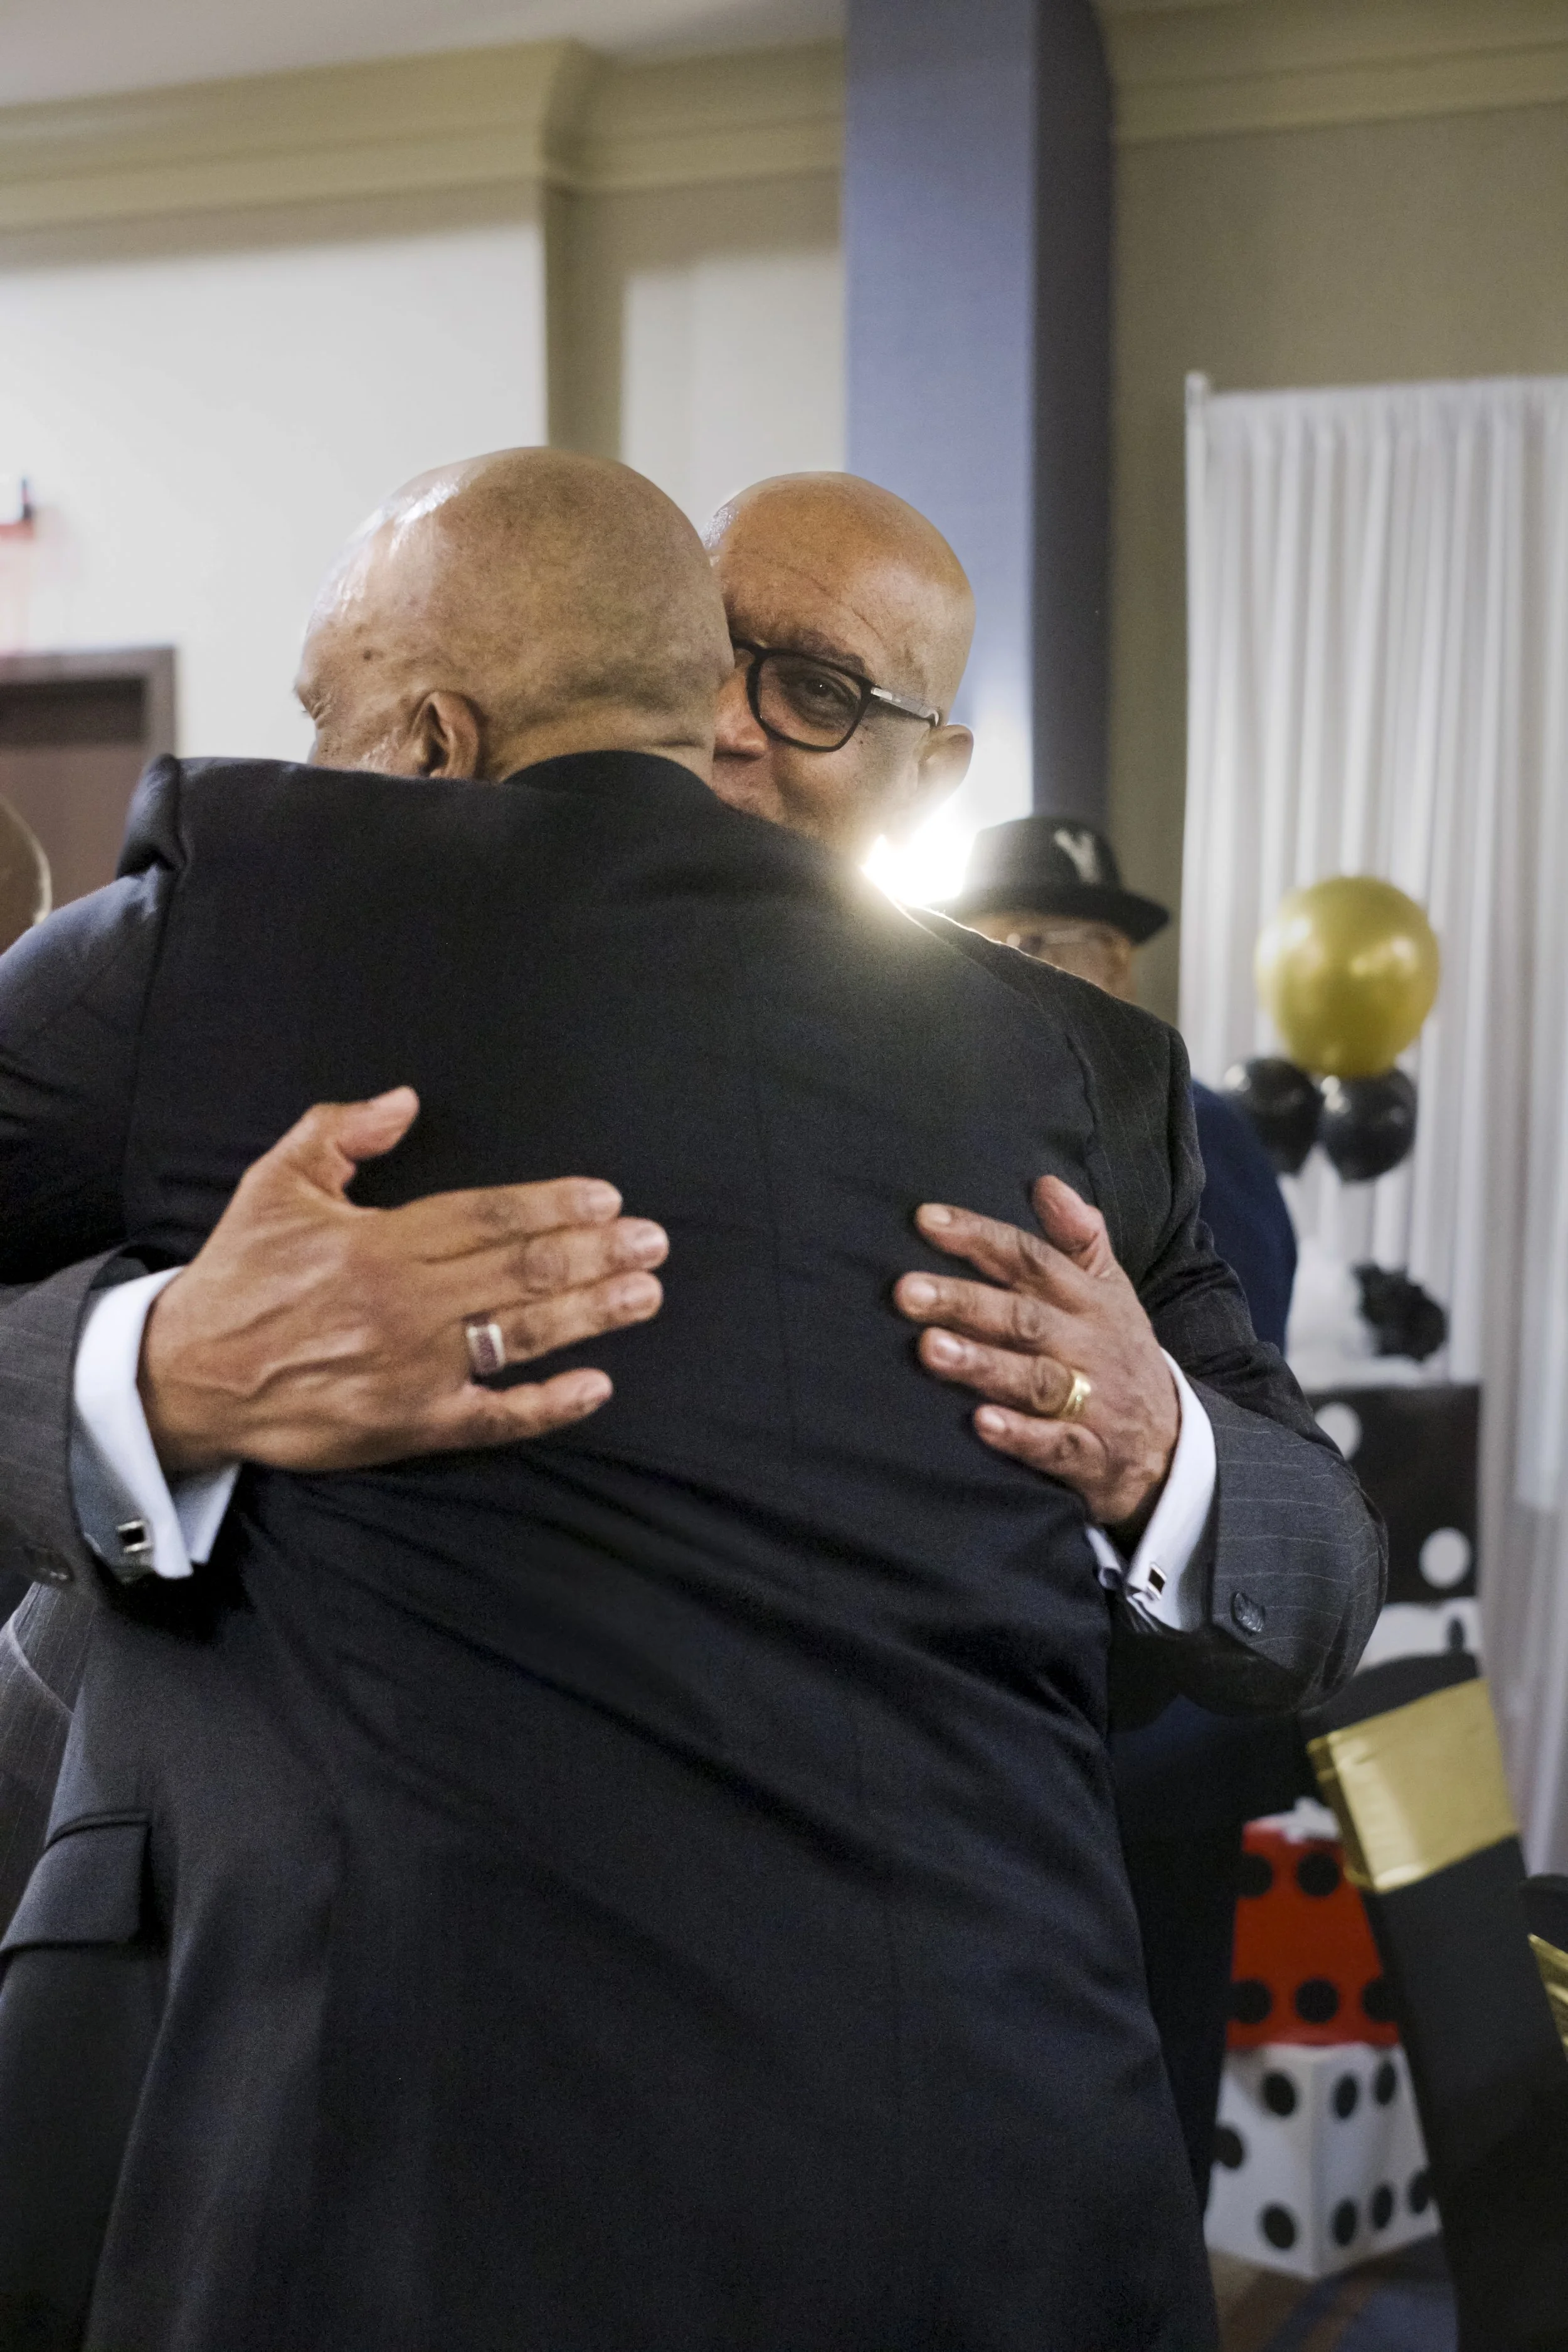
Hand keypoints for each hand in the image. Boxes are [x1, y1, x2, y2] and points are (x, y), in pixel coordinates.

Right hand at [139, 1088, 666, 1475]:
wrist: (187, 1376)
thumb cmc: (239, 1276)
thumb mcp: (275, 1184)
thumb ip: (338, 1132)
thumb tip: (405, 1100)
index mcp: (379, 1243)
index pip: (488, 1217)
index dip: (553, 1206)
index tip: (606, 1199)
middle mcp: (405, 1304)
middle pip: (521, 1272)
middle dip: (596, 1254)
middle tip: (654, 1243)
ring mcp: (413, 1369)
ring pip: (521, 1335)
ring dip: (592, 1315)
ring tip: (644, 1295)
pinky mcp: (410, 1425)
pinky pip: (494, 1417)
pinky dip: (548, 1405)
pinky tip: (596, 1387)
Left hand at [893, 1174, 1178, 1536]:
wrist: (1174, 1446)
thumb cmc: (1120, 1356)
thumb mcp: (1113, 1293)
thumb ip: (1080, 1239)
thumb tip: (1046, 1182)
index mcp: (1091, 1302)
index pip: (1033, 1259)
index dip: (981, 1237)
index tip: (925, 1219)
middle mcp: (1090, 1346)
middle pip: (1024, 1317)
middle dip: (966, 1302)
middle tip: (906, 1291)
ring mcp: (1094, 1402)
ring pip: (1036, 1380)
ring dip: (984, 1364)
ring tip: (930, 1349)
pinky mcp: (1092, 1456)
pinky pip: (1058, 1445)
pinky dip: (1022, 1436)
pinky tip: (982, 1423)